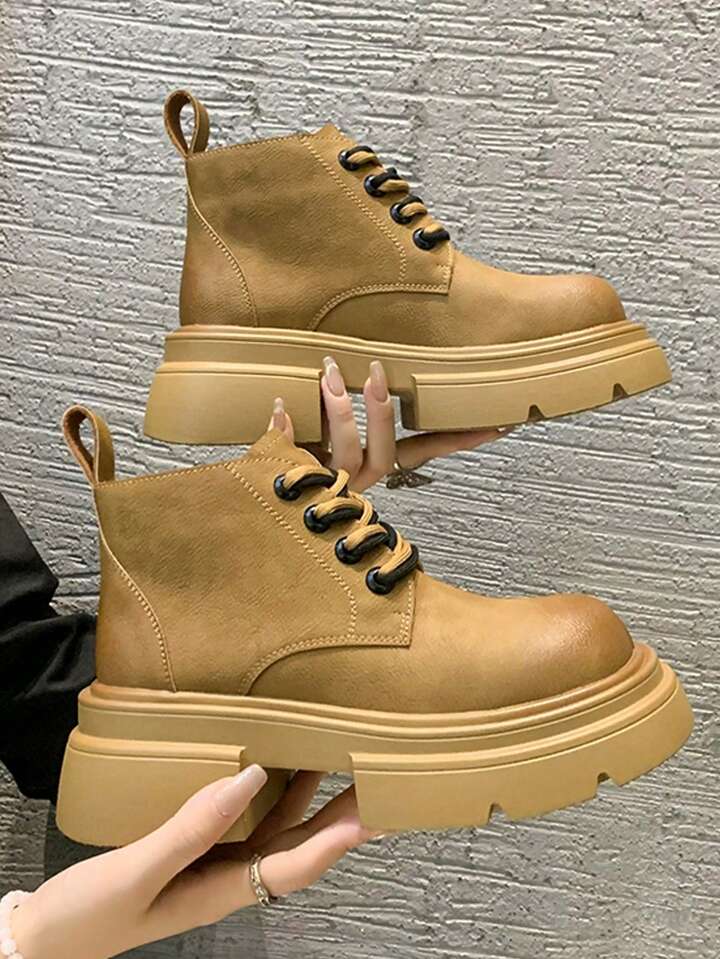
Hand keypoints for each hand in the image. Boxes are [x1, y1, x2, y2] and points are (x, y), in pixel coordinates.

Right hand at [13, 767, 374, 958]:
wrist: (46, 937)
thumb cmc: (87, 915)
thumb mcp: (138, 873)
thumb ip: (194, 827)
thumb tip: (249, 778)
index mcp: (221, 892)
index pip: (294, 866)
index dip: (338, 840)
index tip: (376, 814)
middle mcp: (228, 878)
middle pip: (300, 846)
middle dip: (344, 818)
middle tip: (383, 783)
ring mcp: (213, 864)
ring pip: (278, 828)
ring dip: (315, 800)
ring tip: (347, 764)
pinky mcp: (195, 849)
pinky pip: (245, 818)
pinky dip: (270, 791)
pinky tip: (279, 765)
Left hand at [270, 356, 508, 491]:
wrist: (260, 513)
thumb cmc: (301, 460)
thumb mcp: (332, 438)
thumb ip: (348, 415)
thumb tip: (363, 367)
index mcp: (377, 469)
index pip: (424, 451)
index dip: (459, 440)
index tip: (496, 426)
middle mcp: (360, 481)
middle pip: (385, 451)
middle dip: (381, 411)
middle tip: (375, 373)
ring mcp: (330, 487)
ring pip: (347, 453)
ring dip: (340, 412)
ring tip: (328, 375)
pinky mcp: (297, 488)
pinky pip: (292, 457)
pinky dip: (285, 428)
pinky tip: (279, 405)